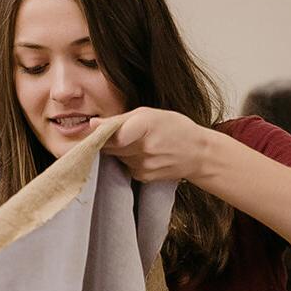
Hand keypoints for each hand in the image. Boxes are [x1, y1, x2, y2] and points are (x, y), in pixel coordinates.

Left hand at [89, 107, 211, 182]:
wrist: (198, 153)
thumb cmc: (174, 128)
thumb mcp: (150, 114)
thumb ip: (120, 119)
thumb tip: (92, 124)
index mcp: (147, 125)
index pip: (115, 136)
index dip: (101, 135)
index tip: (94, 131)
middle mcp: (144, 147)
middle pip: (110, 146)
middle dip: (105, 140)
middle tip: (111, 133)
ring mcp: (143, 165)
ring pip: (116, 156)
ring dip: (117, 150)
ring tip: (133, 142)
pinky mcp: (142, 176)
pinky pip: (124, 166)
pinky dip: (127, 160)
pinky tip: (140, 154)